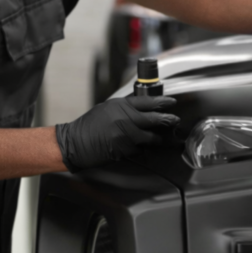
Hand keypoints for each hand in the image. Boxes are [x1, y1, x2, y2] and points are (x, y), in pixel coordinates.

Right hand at [55, 95, 178, 172]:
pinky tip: (144, 148)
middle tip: (176, 120)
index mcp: (121, 106)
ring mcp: (126, 136)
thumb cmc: (90, 125)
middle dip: (168, 120)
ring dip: (159, 139)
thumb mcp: (108, 108)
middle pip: (154, 119)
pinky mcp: (125, 150)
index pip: (148, 102)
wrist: (76, 142)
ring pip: (151, 138)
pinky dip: (143, 149)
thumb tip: (142, 107)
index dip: (163, 102)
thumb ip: (125, 107)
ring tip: (165, 139)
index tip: (172, 103)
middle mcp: (126, 119)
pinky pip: (141, 150)